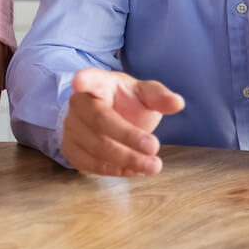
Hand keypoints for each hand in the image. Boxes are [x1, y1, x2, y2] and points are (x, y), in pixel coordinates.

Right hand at [61, 68, 184, 176]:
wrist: (110, 119)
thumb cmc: (126, 103)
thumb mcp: (144, 94)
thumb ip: (159, 97)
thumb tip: (177, 103)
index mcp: (96, 83)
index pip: (88, 79)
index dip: (83, 80)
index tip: (79, 81)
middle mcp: (78, 104)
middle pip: (98, 120)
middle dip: (127, 136)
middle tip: (154, 147)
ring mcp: (71, 128)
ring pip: (95, 147)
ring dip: (126, 159)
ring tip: (153, 165)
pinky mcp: (71, 150)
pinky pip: (90, 164)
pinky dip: (115, 170)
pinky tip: (135, 170)